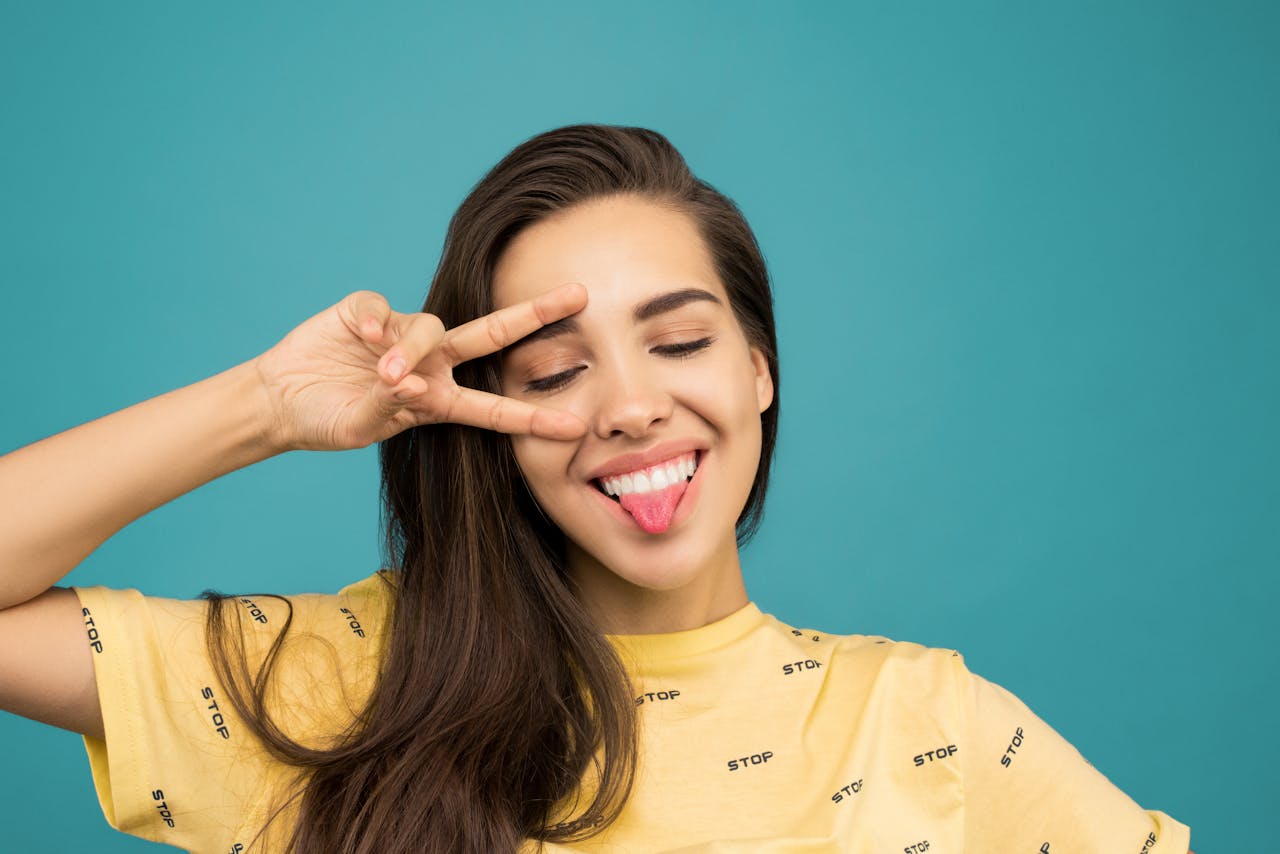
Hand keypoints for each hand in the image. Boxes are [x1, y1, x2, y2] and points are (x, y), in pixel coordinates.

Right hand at [253, 283, 588, 451]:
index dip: (532, 416)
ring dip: (409, 350)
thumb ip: (388, 406)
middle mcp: (429, 362)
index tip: (576, 425)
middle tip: (578, 295)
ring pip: (428, 328)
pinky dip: (374, 320)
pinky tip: (361, 333)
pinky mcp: (364, 311)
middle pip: (492, 335)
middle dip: (534, 315)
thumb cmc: (328, 420)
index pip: (494, 408)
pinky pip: (380, 307)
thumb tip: (410, 381)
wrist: (279, 400)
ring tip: (384, 374)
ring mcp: (398, 334)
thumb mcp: (361, 427)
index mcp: (438, 400)